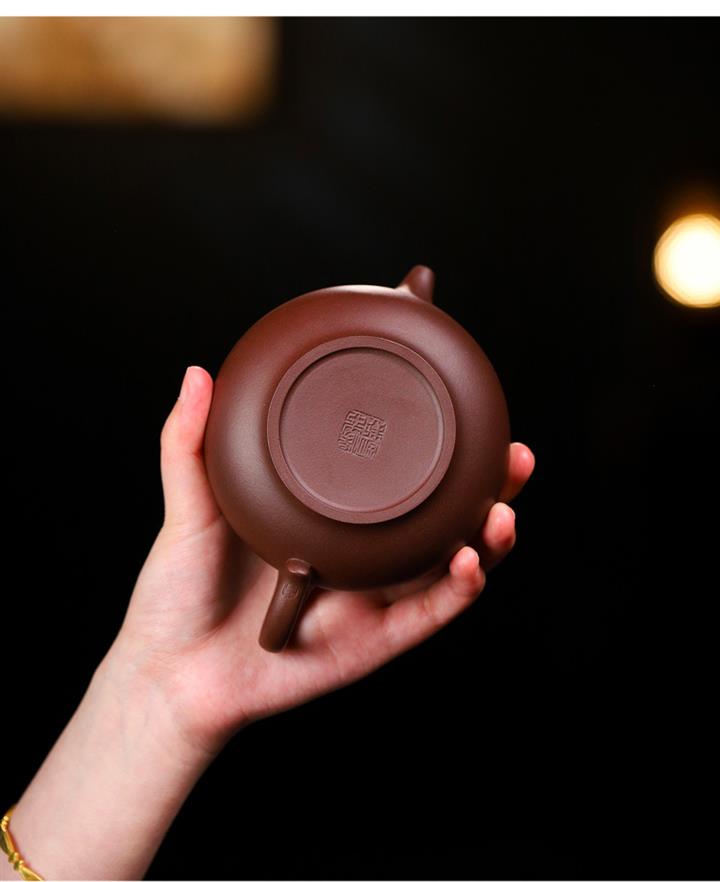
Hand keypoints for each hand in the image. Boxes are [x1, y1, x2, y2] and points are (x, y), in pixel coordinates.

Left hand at [106, 366, 534, 757]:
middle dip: (488, 484)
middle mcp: (362, 551)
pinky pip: (430, 611)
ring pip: (452, 560)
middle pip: (443, 512)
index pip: (394, 471)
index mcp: (330, 515)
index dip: (436, 441)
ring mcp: (374, 594)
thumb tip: (198, 374)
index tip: (462, 398)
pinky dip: (460, 587)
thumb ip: (189, 443)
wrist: (173, 671)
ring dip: (489, 533)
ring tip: (502, 506)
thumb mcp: (191, 507)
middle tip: (512, 454)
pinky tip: (470, 558)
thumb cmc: (181, 591)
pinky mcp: (376, 638)